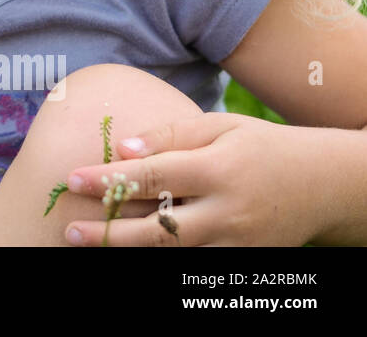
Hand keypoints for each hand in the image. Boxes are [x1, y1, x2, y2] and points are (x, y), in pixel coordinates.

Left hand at [60, 113, 325, 245]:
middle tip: (69, 231)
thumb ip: (168, 135)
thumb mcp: (219, 126)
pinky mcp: (241, 261)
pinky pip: (193, 264)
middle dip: (110, 233)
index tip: (71, 179)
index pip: (153, 177)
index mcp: (218, 170)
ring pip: (174, 254)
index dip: (109, 180)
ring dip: (130, 250)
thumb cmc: (260, 147)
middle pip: (159, 230)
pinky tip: (130, 249)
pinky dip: (160, 257)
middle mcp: (227, 213)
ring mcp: (236, 244)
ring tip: (90, 245)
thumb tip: (121, 148)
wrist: (322, 185)